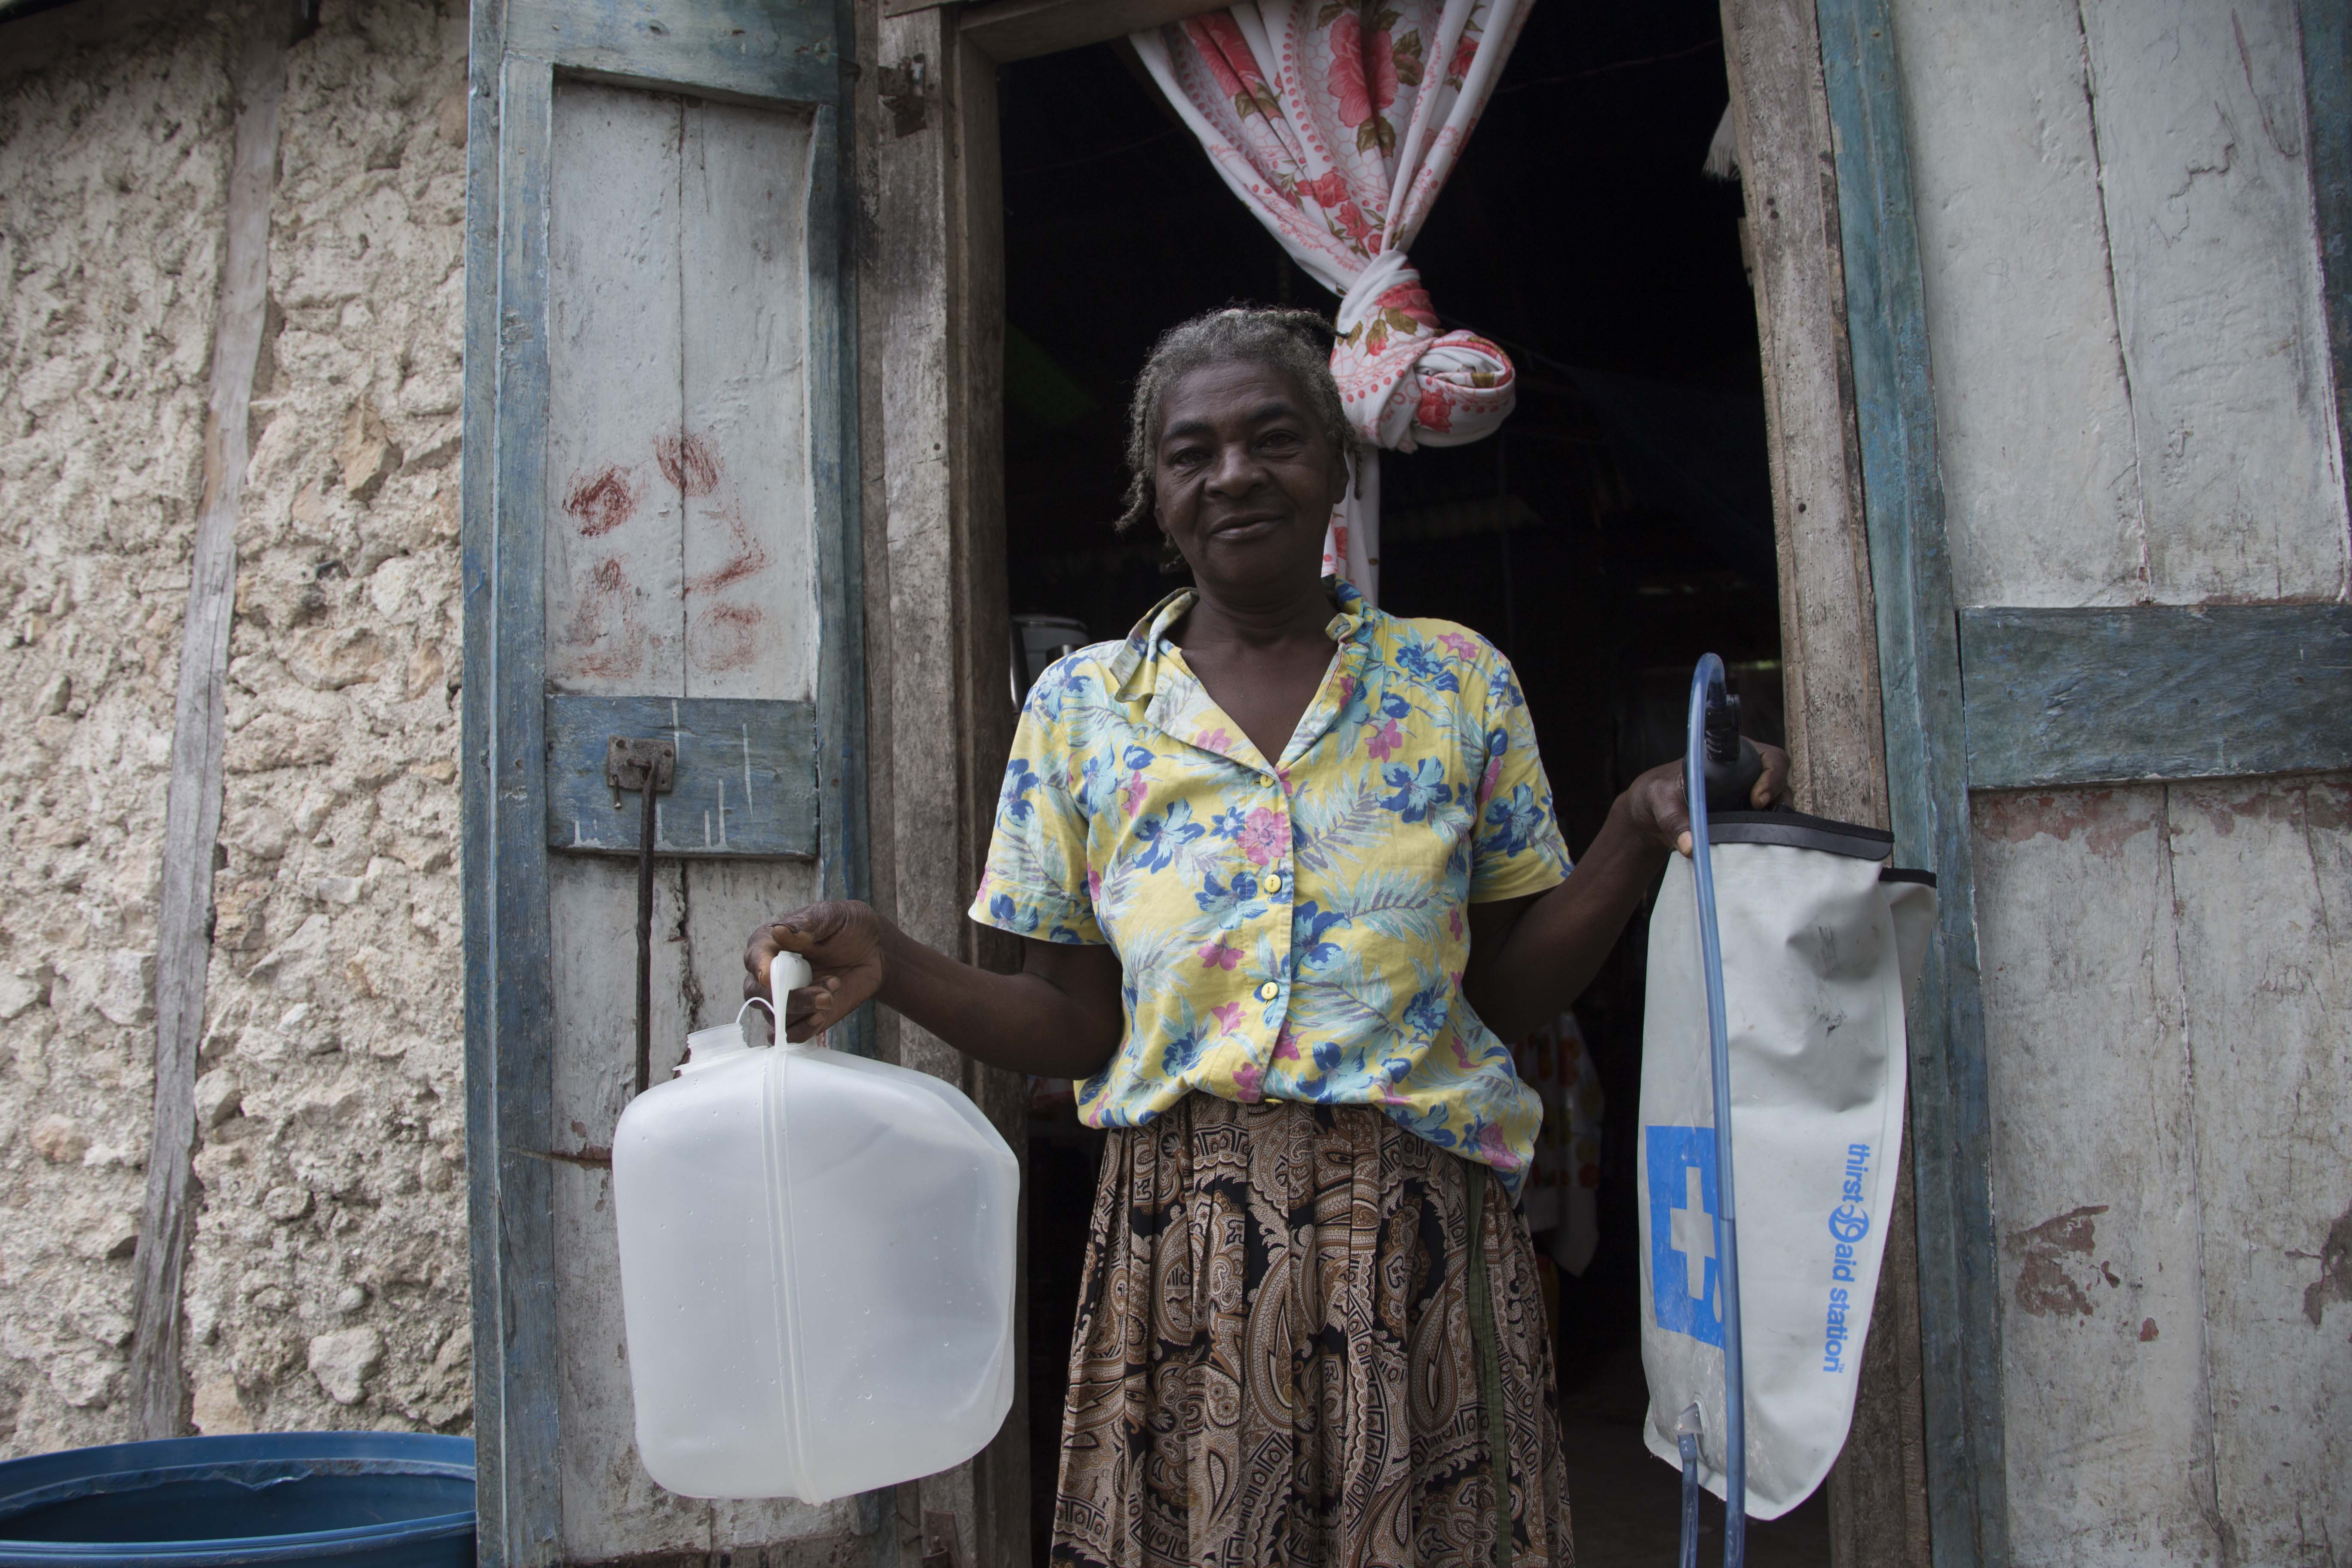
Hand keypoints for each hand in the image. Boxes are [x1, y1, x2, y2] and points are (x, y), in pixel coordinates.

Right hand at [743, 901, 886, 1042]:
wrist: (876, 951)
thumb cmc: (850, 927)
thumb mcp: (834, 916)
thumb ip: (808, 924)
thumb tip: (779, 931)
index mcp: (772, 943)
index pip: (754, 957)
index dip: (758, 968)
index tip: (767, 976)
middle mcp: (772, 973)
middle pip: (757, 994)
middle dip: (787, 998)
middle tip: (822, 994)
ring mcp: (786, 997)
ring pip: (775, 1016)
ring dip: (803, 1010)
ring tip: (831, 994)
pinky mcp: (802, 1016)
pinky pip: (789, 1034)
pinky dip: (802, 1030)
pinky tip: (821, 1016)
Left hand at [1619, 741, 1792, 857]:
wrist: (1654, 814)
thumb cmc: (1659, 795)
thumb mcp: (1661, 804)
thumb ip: (1674, 822)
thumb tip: (1691, 846)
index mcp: (1731, 755)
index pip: (1769, 757)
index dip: (1771, 775)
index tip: (1756, 799)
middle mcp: (1748, 771)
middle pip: (1782, 781)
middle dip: (1778, 799)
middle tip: (1759, 819)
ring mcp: (1752, 793)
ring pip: (1780, 803)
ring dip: (1776, 818)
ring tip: (1758, 833)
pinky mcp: (1750, 815)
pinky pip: (1771, 821)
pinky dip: (1769, 831)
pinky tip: (1755, 842)